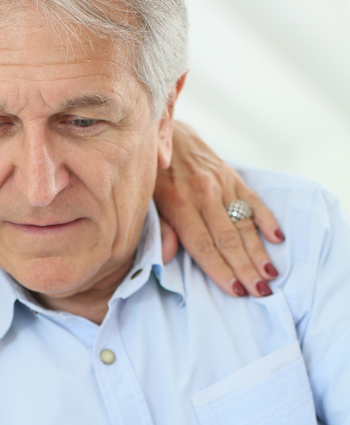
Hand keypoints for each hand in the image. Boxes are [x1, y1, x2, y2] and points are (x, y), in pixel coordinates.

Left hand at [155, 121, 283, 298]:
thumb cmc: (151, 176)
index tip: (236, 291)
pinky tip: (278, 239)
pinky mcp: (233, 175)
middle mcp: (203, 194)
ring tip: (271, 275)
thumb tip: (168, 256)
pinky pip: (253, 199)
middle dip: (246, 269)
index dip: (220, 270)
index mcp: (179, 204)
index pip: (203, 245)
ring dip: (259, 251)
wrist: (165, 131)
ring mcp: (221, 184)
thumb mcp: (146, 201)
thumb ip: (159, 228)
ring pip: (244, 223)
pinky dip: (267, 219)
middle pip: (228, 239)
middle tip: (261, 292)